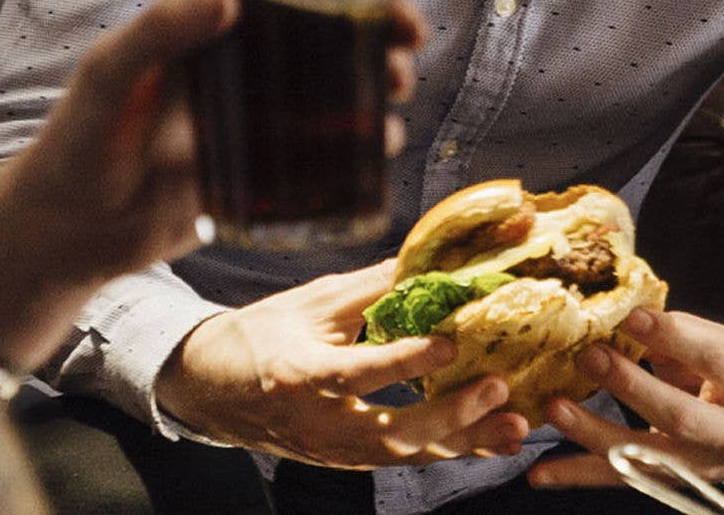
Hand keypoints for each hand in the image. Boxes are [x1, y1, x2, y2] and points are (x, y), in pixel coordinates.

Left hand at [0, 0, 427, 368]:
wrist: (74, 231)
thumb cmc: (79, 139)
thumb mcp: (108, 74)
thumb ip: (156, 32)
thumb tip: (226, 1)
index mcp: (206, 16)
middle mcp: (242, 54)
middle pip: (330, 14)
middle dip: (382, 11)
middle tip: (409, 31)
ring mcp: (259, 109)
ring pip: (340, 74)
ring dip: (381, 69)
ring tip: (395, 84)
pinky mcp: (267, 163)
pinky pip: (330, 143)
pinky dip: (365, 137)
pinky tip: (380, 142)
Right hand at [155, 260, 530, 467]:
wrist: (211, 388)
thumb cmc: (258, 335)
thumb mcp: (306, 303)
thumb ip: (364, 290)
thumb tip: (419, 261)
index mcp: (302, 374)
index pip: (359, 372)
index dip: (406, 360)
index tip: (450, 341)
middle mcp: (319, 422)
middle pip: (391, 434)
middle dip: (449, 417)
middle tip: (495, 389)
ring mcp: (333, 449)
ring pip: (406, 456)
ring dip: (462, 442)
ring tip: (512, 427)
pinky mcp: (346, 460)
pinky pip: (403, 461)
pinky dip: (447, 450)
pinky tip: (489, 439)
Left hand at [528, 308, 723, 488]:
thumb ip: (680, 334)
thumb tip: (623, 311)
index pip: (712, 358)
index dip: (672, 336)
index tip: (631, 315)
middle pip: (679, 415)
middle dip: (630, 386)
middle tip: (589, 356)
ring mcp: (700, 466)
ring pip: (646, 455)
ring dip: (594, 433)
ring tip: (555, 408)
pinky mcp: (672, 482)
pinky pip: (621, 480)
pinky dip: (577, 476)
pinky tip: (539, 473)